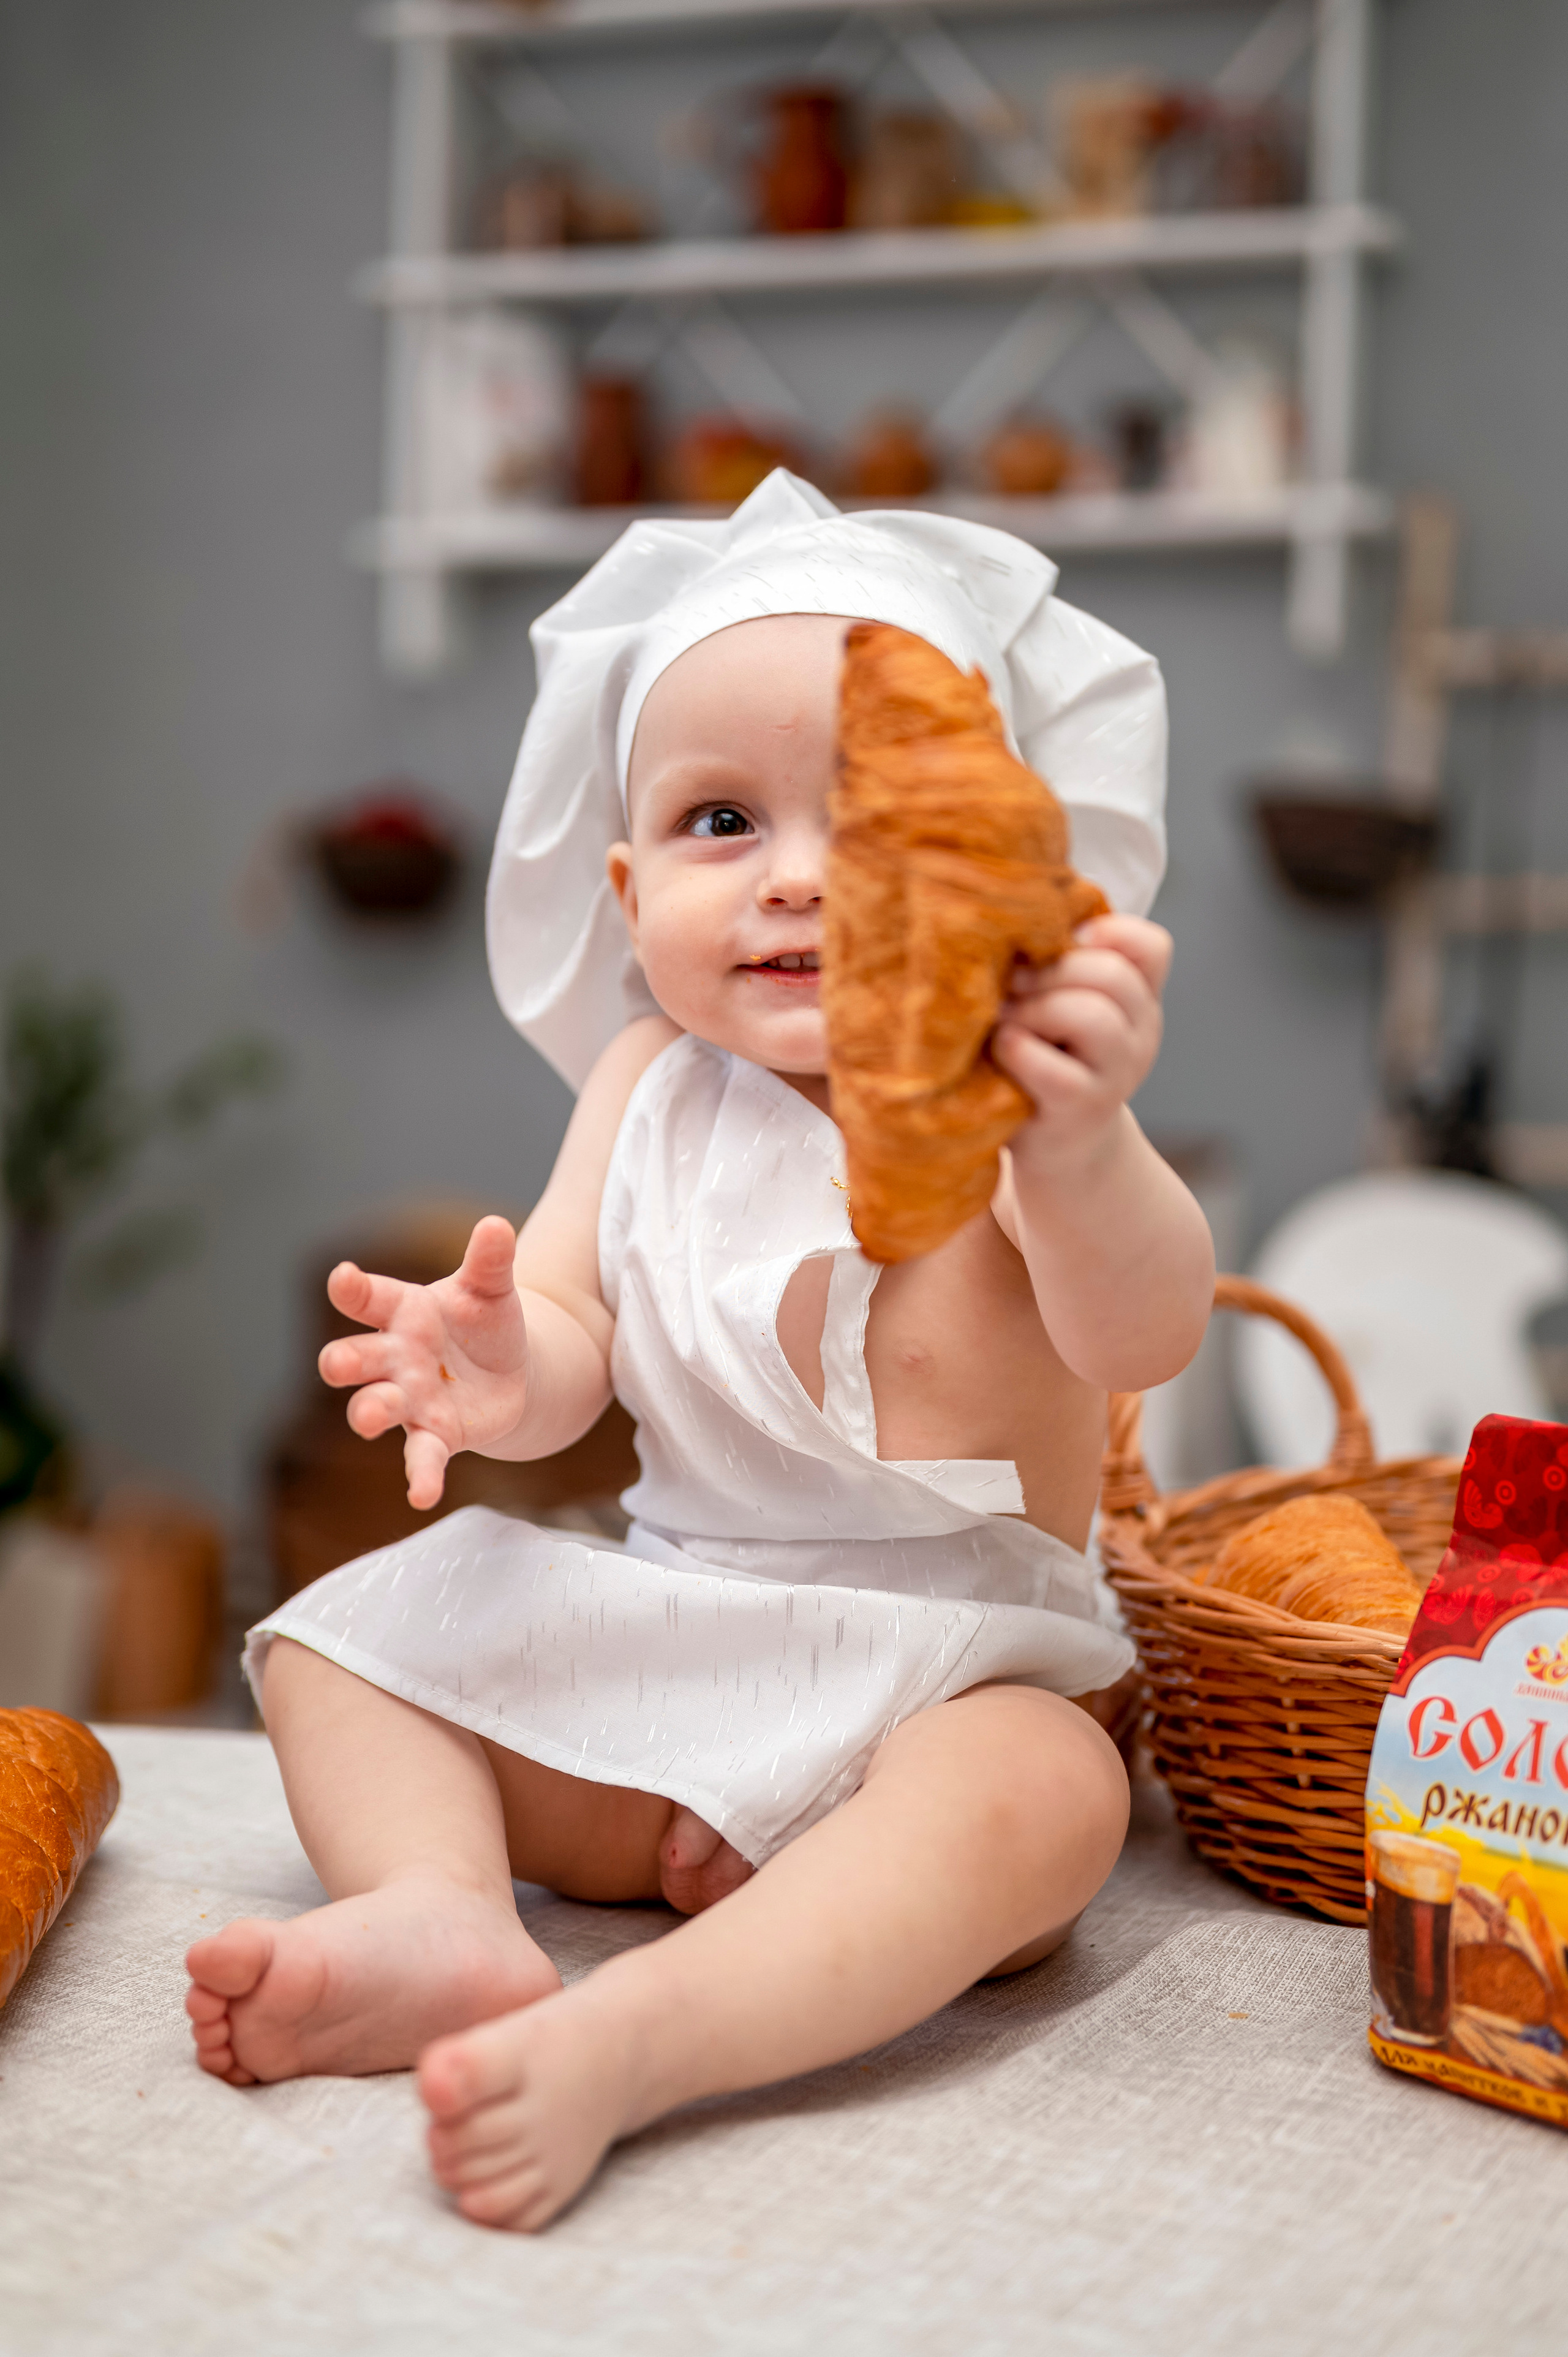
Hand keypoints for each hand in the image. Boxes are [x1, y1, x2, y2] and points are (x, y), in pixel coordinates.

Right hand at [318, 1215, 529, 1511]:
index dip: (353, 1288)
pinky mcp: (435, 1435)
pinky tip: (422, 1495)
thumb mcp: (491, 1287)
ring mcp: (410, 1399)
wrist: (510, 1371)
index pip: (369, 1297)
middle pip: (356, 1358)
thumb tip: (496, 1225)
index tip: (343, 1277)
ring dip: (369, 1412)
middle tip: (335, 1363)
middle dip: (342, 1361)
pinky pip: (421, 1457)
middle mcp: (395, 1357)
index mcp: (403, 1312)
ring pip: (375, 1406)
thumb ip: (490, 1260)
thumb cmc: (485, 1322)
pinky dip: (420, 1476)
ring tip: (370, 1419)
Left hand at [993, 913, 1170, 1174]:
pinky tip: (1003, 1050)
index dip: (1106, 932)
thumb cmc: (1046, 1060)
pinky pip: (1051, 1067)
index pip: (1151, 946)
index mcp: (1140, 1000)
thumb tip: (1013, 907)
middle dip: (1050, 971)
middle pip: (1111, 974)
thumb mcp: (1062, 1006)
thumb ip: (1060, 964)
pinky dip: (1017, 1049)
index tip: (1063, 946)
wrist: (1058, 1150)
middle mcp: (1141, 1034)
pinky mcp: (1081, 1109)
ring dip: (1035, 1009)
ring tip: (1007, 1022)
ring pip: (1090, 1014)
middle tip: (1012, 985)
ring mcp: (1117, 1075)